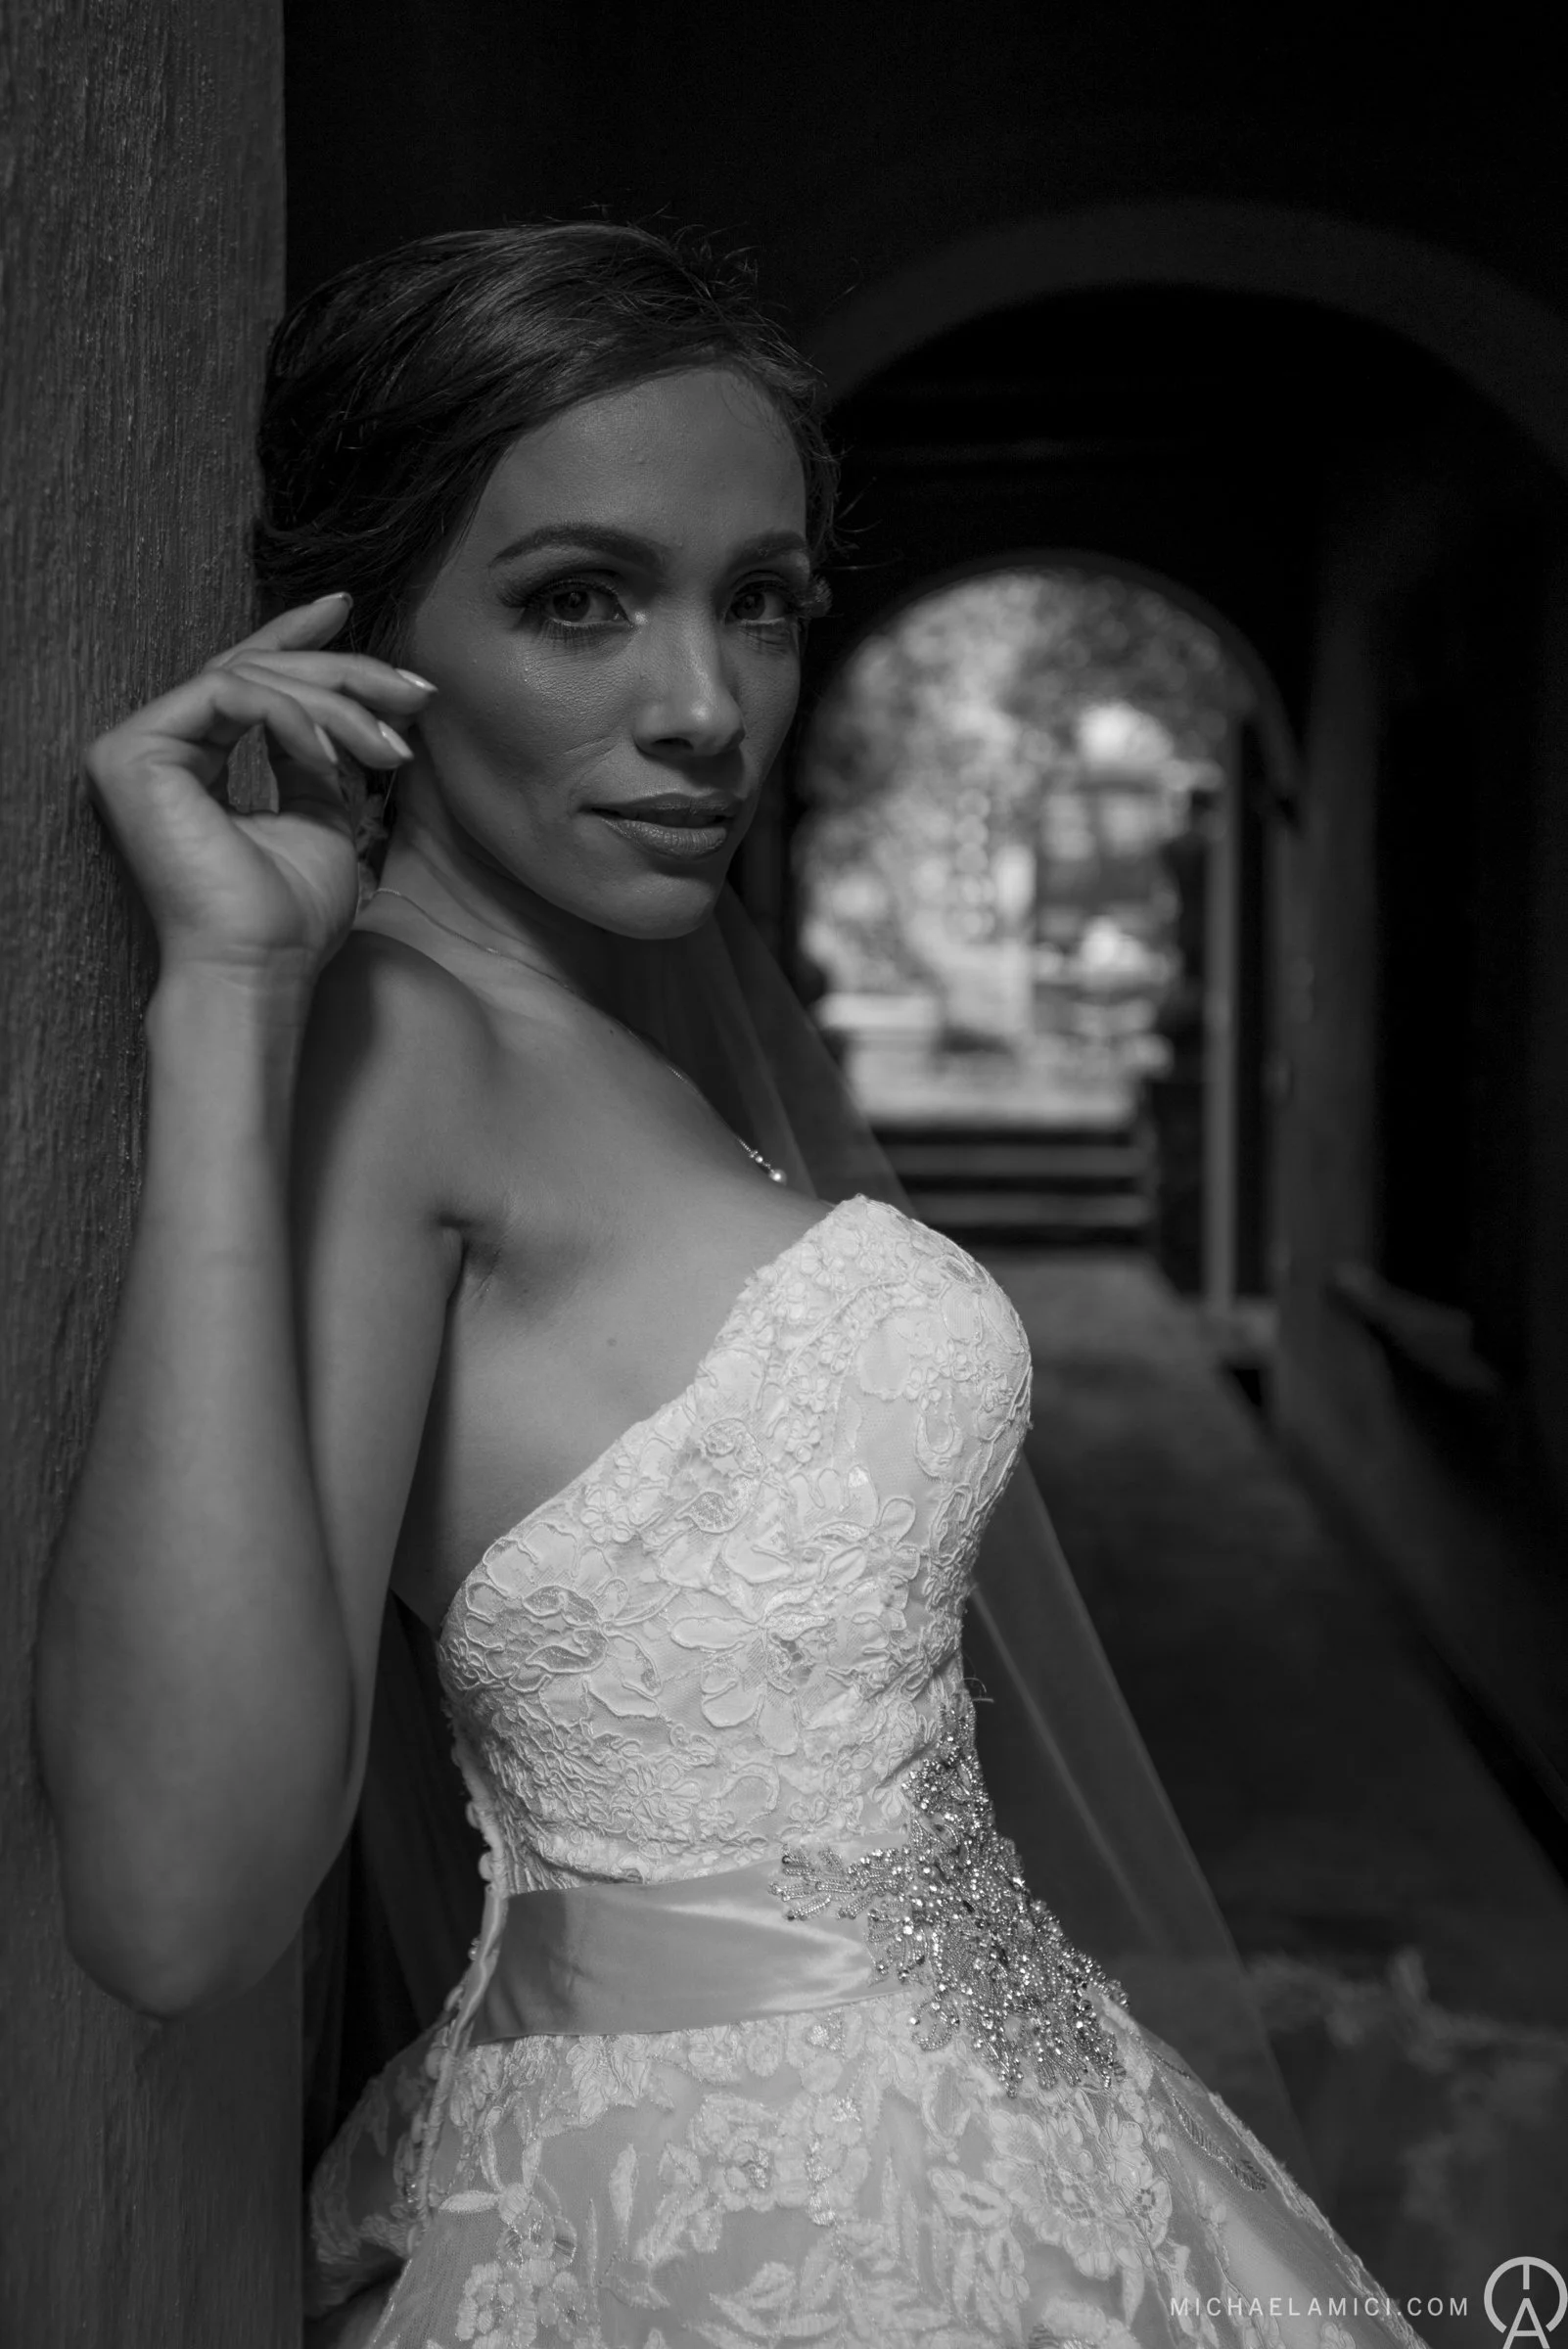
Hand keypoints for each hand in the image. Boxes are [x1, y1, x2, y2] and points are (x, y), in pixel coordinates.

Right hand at [83, 594, 435, 985]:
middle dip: (345, 675)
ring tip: (389, 747)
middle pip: (256, 670)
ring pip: (249, 677)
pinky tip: (334, 758)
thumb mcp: (319, 818)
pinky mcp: (134, 753)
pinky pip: (229, 696)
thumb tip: (342, 710)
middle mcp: (156, 747)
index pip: (243, 677)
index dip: (294, 638)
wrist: (258, 972)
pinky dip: (294, 718)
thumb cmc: (288, 918)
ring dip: (336, 704)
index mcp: (190, 761)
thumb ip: (316, 759)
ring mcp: (137, 748)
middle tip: (413, 695)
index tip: (346, 609)